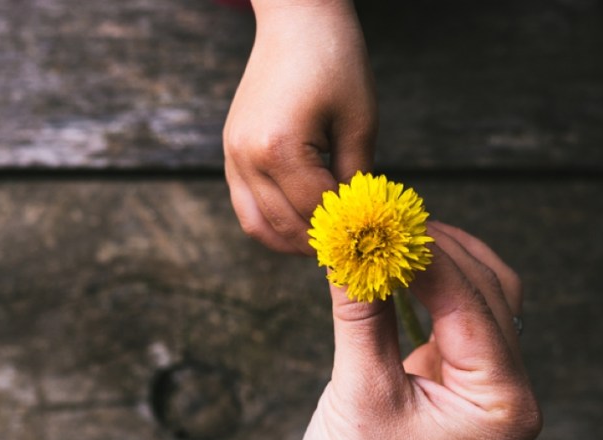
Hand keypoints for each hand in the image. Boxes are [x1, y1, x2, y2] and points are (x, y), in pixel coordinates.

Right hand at [223, 0, 376, 253]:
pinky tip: (302, 225)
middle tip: (351, 253)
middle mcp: (247, 157)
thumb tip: (359, 224)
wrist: (296, 20)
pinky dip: (272, 224)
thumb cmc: (335, 62)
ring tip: (325, 246)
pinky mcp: (230, 152)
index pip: (318, 212)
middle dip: (320, 244)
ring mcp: (232, 156)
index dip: (347, 232)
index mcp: (280, 149)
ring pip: (258, 226)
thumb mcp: (360, 123)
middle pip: (286, 226)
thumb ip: (357, 179)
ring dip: (291, 243)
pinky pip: (246, 207)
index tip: (371, 245)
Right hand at [286, 222, 541, 439]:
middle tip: (385, 212)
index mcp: (503, 401)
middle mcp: (511, 393)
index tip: (382, 209)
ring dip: (436, 264)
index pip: (469, 299)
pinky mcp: (462, 389)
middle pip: (489, 290)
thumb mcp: (358, 390)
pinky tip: (391, 267)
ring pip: (478, 300)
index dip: (424, 249)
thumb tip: (352, 237)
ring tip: (387, 231)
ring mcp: (490, 392)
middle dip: (437, 248)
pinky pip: (455, 322)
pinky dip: (426, 291)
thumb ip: (361, 309)